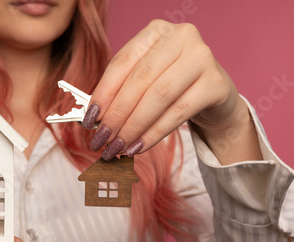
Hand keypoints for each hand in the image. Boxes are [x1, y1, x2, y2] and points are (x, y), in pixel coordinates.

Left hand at [83, 20, 256, 161]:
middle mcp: (181, 37)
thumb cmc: (172, 87)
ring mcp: (202, 58)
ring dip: (133, 126)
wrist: (215, 96)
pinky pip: (178, 113)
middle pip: (139, 80)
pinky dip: (154, 134)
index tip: (89, 120)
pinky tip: (138, 147)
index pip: (122, 62)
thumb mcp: (145, 82)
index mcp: (156, 31)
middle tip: (102, 139)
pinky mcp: (215, 84)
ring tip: (118, 147)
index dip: (103, 93)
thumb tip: (94, 119)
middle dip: (116, 114)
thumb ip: (121, 92)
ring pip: (158, 97)